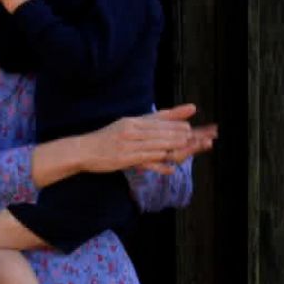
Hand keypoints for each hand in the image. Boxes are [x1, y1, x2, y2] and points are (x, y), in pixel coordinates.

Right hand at [81, 104, 207, 172]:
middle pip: (162, 132)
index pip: (160, 120)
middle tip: (201, 137)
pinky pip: (146, 160)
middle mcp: (132, 130)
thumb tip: (166, 116)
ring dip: (175, 147)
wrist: (83, 150)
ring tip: (191, 148)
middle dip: (183, 135)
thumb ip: (149, 121)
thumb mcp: (127, 125)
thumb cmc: (107, 139)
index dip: (178, 124)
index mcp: (133, 121)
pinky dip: (159, 163)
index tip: (194, 128)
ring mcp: (128, 144)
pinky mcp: (124, 159)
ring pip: (157, 145)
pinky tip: (170, 167)